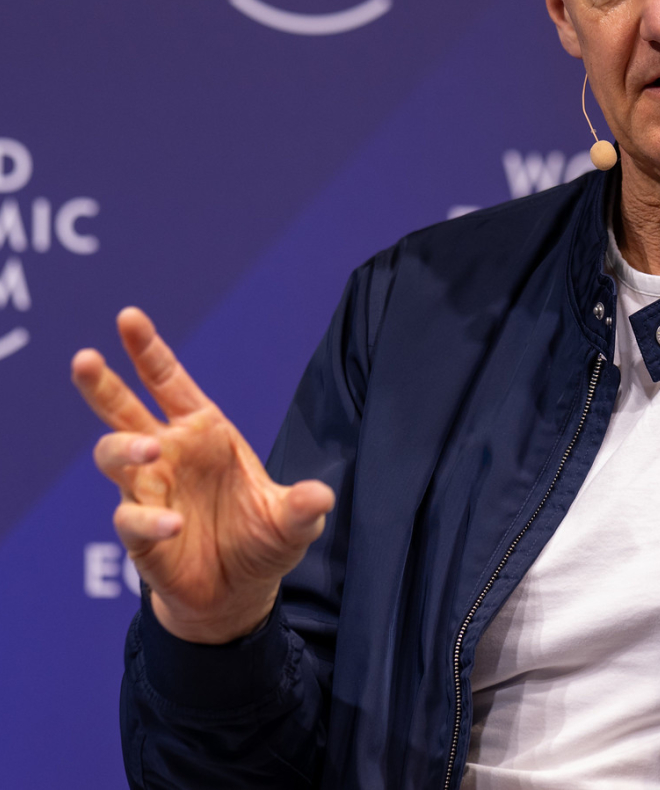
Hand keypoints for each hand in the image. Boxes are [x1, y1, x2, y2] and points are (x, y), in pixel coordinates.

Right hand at [72, 307, 334, 643]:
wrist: (240, 594)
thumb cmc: (262, 540)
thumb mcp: (293, 521)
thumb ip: (303, 507)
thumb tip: (321, 496)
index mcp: (204, 432)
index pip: (168, 381)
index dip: (148, 350)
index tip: (128, 317)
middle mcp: (170, 454)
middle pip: (122, 409)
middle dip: (102, 382)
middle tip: (86, 358)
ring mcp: (150, 491)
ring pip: (114, 455)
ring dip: (126, 447)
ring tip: (150, 449)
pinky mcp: (140, 534)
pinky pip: (132, 518)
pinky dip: (149, 519)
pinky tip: (174, 525)